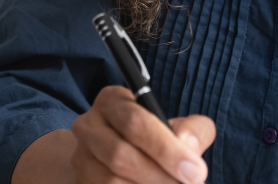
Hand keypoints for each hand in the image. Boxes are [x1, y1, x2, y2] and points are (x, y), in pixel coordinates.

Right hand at [70, 84, 215, 183]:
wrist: (119, 158)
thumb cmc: (153, 139)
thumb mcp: (173, 125)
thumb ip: (192, 130)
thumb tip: (189, 144)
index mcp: (112, 101)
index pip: (136, 122)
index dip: (167, 149)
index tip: (196, 171)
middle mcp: (89, 126)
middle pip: (121, 155)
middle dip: (160, 175)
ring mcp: (80, 157)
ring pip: (112, 181)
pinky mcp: (81, 181)